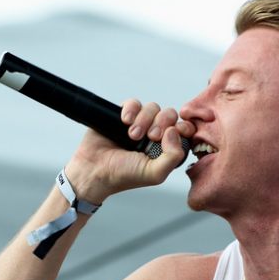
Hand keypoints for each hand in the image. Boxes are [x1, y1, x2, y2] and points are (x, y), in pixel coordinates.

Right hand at [66, 99, 196, 202]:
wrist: (94, 171)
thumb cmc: (124, 176)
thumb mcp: (155, 173)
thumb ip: (173, 156)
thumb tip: (174, 131)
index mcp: (166, 147)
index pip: (183, 129)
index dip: (183, 127)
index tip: (176, 131)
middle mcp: (154, 133)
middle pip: (169, 114)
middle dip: (162, 123)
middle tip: (150, 136)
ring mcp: (138, 123)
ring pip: (152, 107)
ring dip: (144, 119)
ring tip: (132, 135)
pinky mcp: (122, 115)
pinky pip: (134, 103)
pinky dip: (131, 109)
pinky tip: (125, 121)